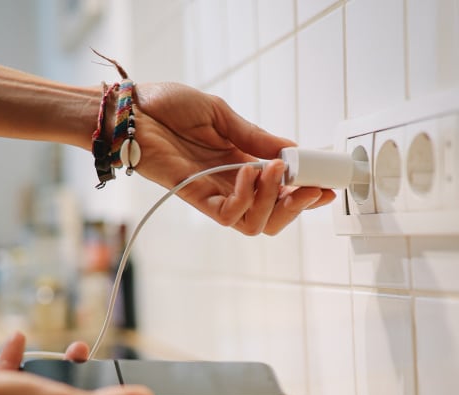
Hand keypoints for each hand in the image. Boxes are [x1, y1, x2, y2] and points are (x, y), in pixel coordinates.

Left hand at [134, 82, 334, 235]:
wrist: (131, 110)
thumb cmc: (167, 107)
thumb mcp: (223, 116)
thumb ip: (256, 137)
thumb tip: (294, 150)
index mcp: (241, 164)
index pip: (281, 191)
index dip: (306, 193)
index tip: (328, 185)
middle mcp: (231, 185)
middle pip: (273, 217)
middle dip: (298, 206)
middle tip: (310, 186)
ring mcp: (214, 194)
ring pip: (256, 223)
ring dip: (274, 201)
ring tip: (274, 170)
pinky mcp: (195, 198)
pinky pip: (228, 216)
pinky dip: (245, 199)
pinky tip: (248, 173)